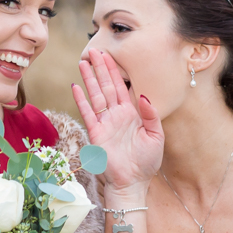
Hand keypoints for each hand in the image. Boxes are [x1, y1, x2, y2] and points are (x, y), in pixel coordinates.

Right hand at [72, 48, 162, 197]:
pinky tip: (76, 86)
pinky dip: (82, 99)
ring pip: (96, 95)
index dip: (115, 71)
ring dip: (89, 79)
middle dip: (100, 68)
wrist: (133, 182)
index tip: (109, 55)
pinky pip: (88, 113)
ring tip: (83, 62)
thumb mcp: (156, 136)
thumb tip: (145, 95)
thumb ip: (151, 115)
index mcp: (132, 113)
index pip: (122, 87)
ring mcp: (105, 123)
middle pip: (107, 86)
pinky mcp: (96, 133)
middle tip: (94, 50)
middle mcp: (116, 115)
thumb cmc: (147, 161)